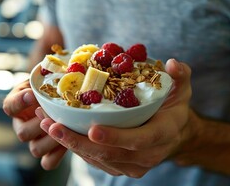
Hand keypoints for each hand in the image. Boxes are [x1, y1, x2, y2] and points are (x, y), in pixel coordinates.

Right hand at [3, 80, 66, 169]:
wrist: (64, 97)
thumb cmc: (52, 84)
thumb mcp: (46, 77)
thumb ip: (44, 75)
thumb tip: (52, 69)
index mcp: (18, 106)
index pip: (9, 106)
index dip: (19, 102)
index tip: (32, 94)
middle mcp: (22, 125)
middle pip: (23, 133)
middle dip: (41, 123)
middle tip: (55, 114)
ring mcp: (34, 140)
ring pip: (35, 149)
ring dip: (52, 139)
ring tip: (65, 127)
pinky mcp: (48, 152)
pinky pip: (48, 162)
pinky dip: (58, 154)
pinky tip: (68, 141)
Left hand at [38, 58, 192, 176]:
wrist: (175, 133)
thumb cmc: (174, 108)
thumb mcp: (182, 89)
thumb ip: (180, 75)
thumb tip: (170, 63)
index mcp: (162, 134)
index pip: (139, 139)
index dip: (116, 136)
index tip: (93, 129)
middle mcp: (147, 155)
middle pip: (110, 154)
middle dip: (79, 142)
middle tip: (53, 125)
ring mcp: (132, 165)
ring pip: (98, 159)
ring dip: (70, 144)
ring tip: (47, 124)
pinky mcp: (120, 166)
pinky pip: (95, 160)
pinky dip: (75, 147)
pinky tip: (57, 131)